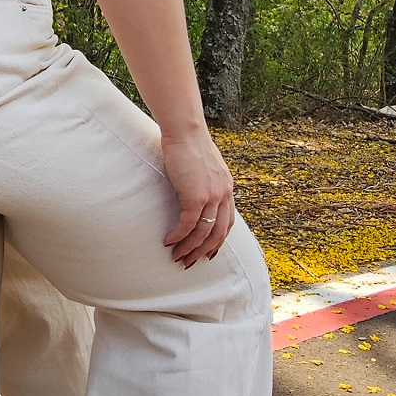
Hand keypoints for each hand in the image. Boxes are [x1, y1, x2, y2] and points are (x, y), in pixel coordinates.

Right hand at [160, 130, 234, 267]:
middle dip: (203, 252)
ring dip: (189, 248)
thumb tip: (195, 193)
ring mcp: (212, 196)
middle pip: (217, 233)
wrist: (185, 131)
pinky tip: (168, 241)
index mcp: (227, 188)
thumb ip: (204, 183)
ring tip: (176, 257)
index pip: (228, 223)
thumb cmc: (189, 145)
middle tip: (188, 263)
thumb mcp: (204, 167)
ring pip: (203, 232)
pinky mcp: (196, 196)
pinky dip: (178, 236)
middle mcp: (224, 194)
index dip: (218, 242)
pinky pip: (188, 224)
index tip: (208, 254)